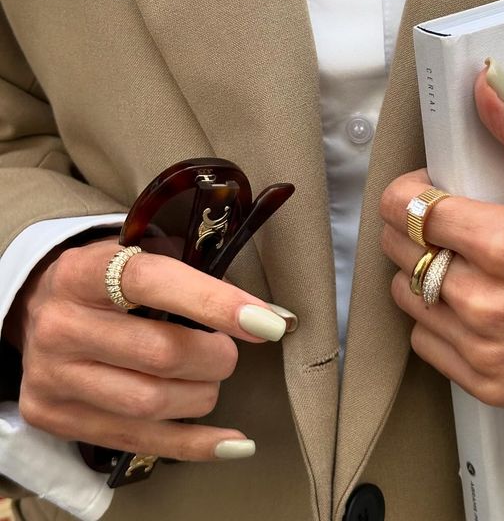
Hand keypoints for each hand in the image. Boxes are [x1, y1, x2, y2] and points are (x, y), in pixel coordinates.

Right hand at [8, 237, 295, 460]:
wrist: (38, 309)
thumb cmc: (107, 281)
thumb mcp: (138, 255)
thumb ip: (191, 275)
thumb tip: (264, 315)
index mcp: (84, 272)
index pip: (155, 283)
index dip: (215, 303)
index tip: (267, 322)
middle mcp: (61, 325)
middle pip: (159, 354)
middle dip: (215, 357)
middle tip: (229, 352)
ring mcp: (53, 376)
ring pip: (150, 403)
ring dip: (202, 396)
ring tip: (210, 380)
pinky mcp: (54, 416)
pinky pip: (138, 441)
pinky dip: (194, 445)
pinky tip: (233, 443)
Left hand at [380, 60, 503, 405]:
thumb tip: (486, 84)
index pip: (406, 209)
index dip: (409, 190)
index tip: (429, 188)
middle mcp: (488, 304)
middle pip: (401, 250)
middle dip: (412, 225)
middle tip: (447, 219)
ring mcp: (486, 349)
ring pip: (405, 295)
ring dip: (420, 271)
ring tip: (460, 257)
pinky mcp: (489, 383)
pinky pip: (425, 342)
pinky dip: (434, 318)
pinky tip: (469, 298)